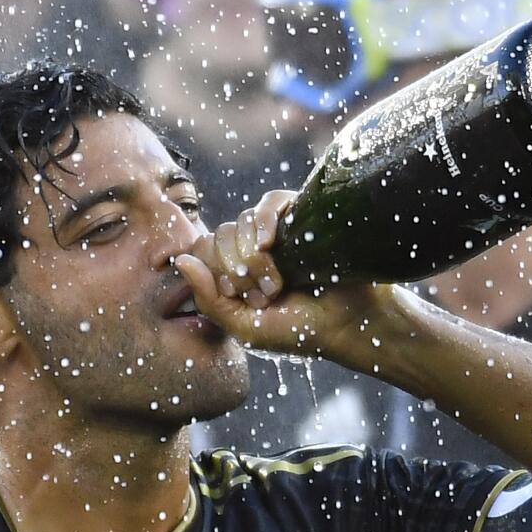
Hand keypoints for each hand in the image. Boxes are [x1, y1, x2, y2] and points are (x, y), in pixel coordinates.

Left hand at [173, 190, 390, 359]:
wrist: (351, 323)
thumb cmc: (300, 331)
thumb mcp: (245, 327)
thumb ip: (208, 299)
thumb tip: (180, 260)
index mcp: (235, 272)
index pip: (202, 250)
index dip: (216, 272)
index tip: (240, 296)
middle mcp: (252, 248)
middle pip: (219, 235)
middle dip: (237, 270)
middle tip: (265, 296)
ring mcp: (276, 231)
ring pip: (242, 221)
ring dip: (255, 258)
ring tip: (278, 284)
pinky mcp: (300, 216)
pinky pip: (269, 201)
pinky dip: (263, 219)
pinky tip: (269, 241)